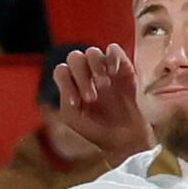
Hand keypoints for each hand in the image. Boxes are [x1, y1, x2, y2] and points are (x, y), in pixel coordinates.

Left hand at [49, 42, 148, 157]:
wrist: (126, 138)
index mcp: (72, 84)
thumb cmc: (97, 129)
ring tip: (104, 87)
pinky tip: (113, 74)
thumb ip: (65, 103)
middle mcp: (86, 73)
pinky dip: (111, 58)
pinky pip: (113, 49)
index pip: (61, 71)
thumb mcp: (74, 120)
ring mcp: (104, 68)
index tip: (75, 102)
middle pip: (74, 57)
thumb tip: (69, 88)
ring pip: (92, 51)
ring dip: (95, 68)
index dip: (65, 83)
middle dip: (80, 76)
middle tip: (92, 98)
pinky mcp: (123, 66)